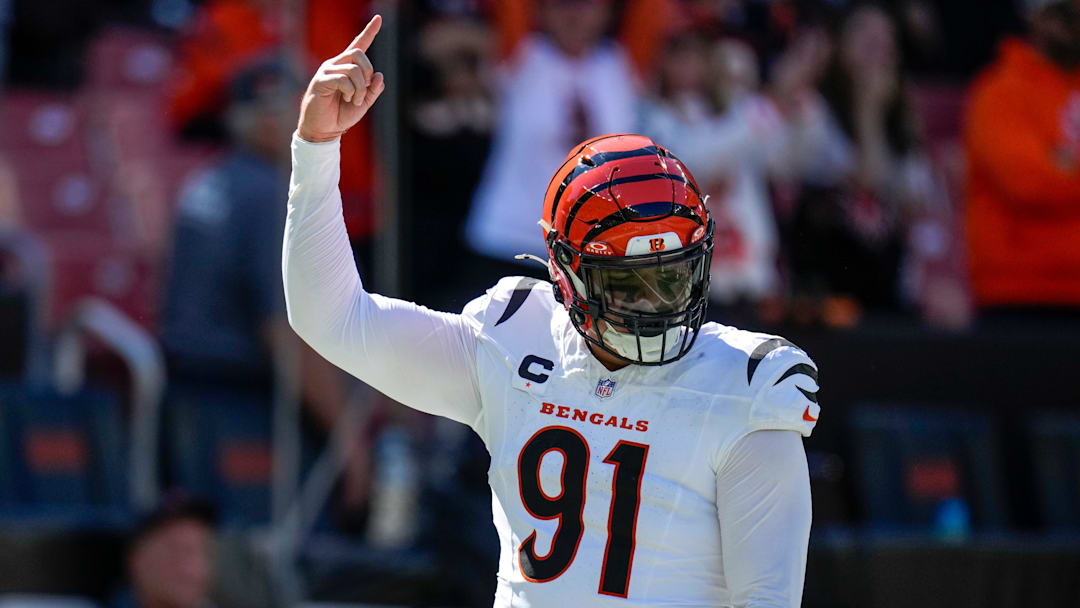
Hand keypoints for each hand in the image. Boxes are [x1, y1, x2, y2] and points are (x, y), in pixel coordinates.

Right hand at [297, 15, 386, 142]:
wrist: (324, 130)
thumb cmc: (341, 115)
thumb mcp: (363, 103)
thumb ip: (373, 90)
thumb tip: (380, 76)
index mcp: (347, 67)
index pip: (359, 44)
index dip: (369, 31)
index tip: (379, 18)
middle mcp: (336, 64)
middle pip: (358, 53)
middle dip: (368, 71)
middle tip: (366, 90)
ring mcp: (327, 71)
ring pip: (353, 68)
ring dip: (360, 87)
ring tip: (354, 100)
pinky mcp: (321, 81)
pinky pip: (343, 79)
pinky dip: (351, 91)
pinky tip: (346, 99)